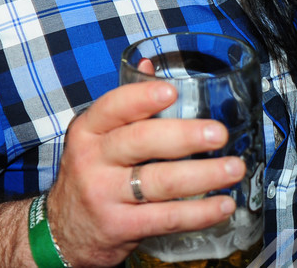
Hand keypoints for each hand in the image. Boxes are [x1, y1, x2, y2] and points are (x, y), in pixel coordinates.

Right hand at [46, 80, 245, 266]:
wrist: (63, 232)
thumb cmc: (88, 174)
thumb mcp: (94, 136)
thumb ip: (124, 104)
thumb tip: (150, 64)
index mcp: (88, 130)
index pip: (113, 108)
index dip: (142, 98)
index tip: (171, 91)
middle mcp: (92, 161)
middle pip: (140, 142)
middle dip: (184, 136)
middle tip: (218, 133)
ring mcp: (105, 196)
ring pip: (160, 182)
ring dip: (203, 175)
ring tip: (233, 168)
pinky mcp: (120, 227)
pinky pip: (166, 218)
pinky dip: (199, 212)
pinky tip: (223, 205)